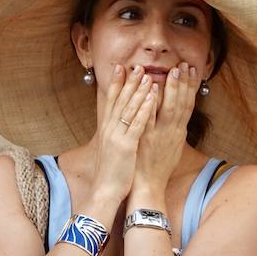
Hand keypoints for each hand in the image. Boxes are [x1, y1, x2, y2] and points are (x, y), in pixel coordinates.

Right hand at [89, 64, 155, 203]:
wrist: (105, 190)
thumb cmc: (110, 170)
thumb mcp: (108, 146)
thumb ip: (112, 130)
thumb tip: (115, 118)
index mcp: (106, 128)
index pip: (109, 100)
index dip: (115, 82)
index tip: (120, 67)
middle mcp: (109, 128)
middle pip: (119, 100)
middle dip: (129, 81)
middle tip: (137, 65)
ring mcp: (117, 136)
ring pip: (129, 108)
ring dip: (138, 90)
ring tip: (147, 75)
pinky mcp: (126, 146)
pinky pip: (137, 124)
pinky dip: (144, 109)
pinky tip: (151, 97)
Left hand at [132, 62, 199, 193]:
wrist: (149, 186)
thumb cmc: (159, 167)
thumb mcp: (172, 147)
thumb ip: (175, 129)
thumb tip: (178, 114)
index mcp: (178, 132)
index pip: (188, 104)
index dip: (190, 87)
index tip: (192, 70)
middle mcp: (172, 131)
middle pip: (182, 103)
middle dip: (184, 82)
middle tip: (184, 64)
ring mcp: (160, 134)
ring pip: (169, 108)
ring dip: (172, 88)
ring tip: (173, 70)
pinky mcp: (146, 139)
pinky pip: (150, 117)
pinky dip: (151, 103)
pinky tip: (152, 90)